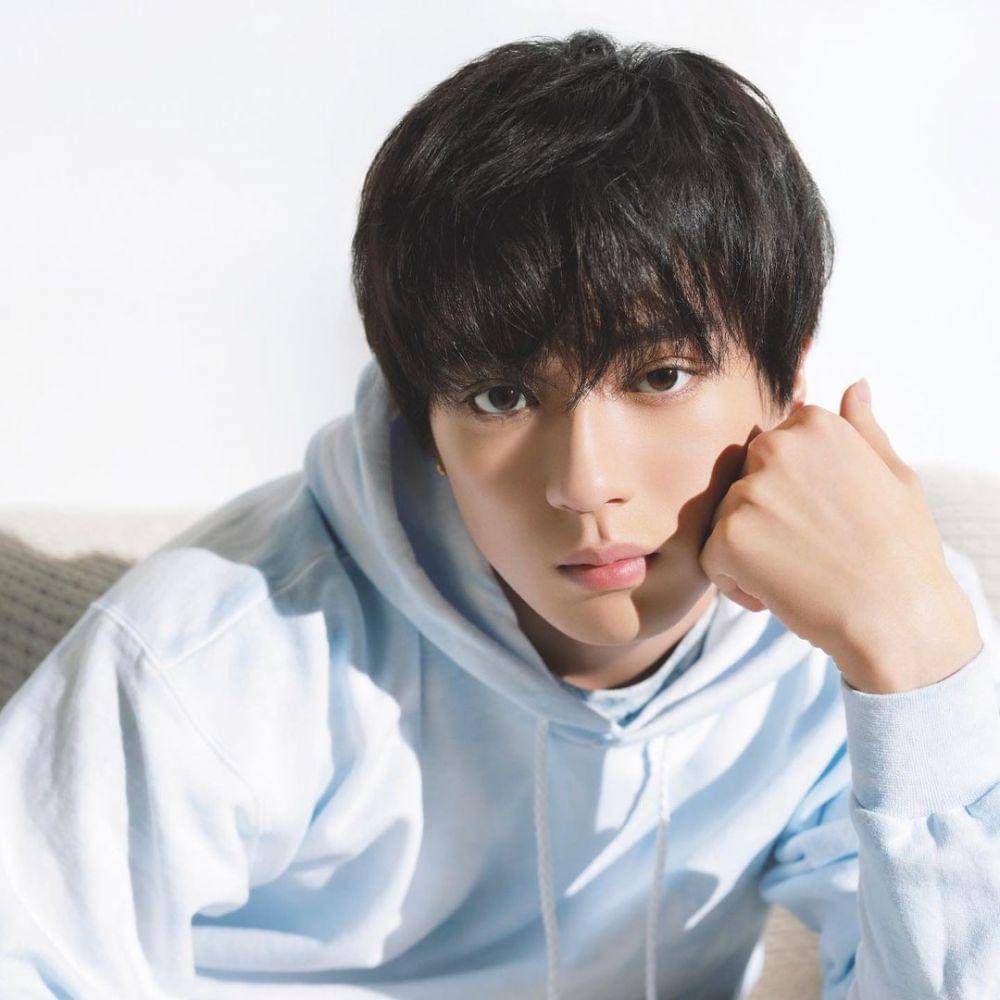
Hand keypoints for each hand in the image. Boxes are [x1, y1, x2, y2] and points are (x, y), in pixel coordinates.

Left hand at [698, 379, 982, 692]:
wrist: (897, 618)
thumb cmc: (901, 549)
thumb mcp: (893, 475)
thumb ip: (862, 429)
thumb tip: (853, 386)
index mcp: (814, 425)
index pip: (772, 452)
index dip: (793, 493)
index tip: (824, 520)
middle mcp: (775, 447)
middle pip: (744, 483)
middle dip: (766, 517)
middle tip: (812, 550)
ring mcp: (749, 492)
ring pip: (727, 520)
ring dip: (751, 552)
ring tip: (800, 574)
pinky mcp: (728, 537)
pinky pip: (712, 559)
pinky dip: (735, 583)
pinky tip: (775, 596)